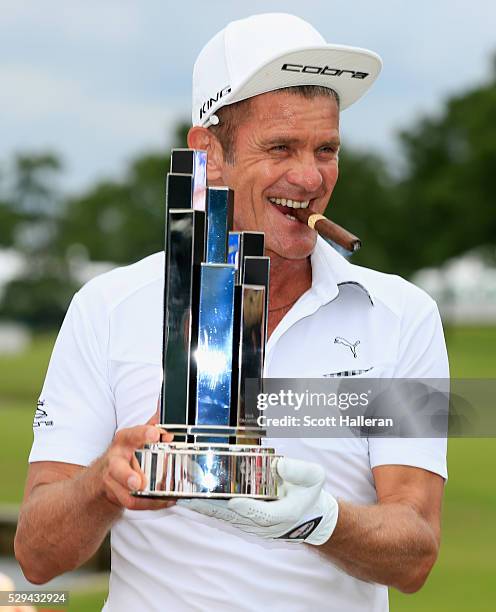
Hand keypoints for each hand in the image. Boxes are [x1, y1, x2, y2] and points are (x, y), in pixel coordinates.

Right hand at [100, 407, 174, 510]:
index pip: (133, 435)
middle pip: (117, 469)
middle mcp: (115, 459)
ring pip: (124, 492)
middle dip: (127, 476)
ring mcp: (113, 480)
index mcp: (125, 440)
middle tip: (138, 482)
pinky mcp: (117, 495)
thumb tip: (165, 404)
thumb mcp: (138, 434)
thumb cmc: (126, 450)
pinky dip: (150, 504)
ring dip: (141, 497)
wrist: (104, 475)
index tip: (155, 435)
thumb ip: (153, 422)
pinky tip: (165, 500)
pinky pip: (133, 503)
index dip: (144, 435)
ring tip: (158, 497)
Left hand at [179, 457, 337, 544]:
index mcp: (284, 513)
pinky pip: (221, 515)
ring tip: (185, 495)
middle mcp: (264, 523)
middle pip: (236, 516)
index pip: (264, 513)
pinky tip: (189, 500)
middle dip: (215, 505)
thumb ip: (300, 471)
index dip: (249, 508)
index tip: (234, 501)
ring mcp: (252, 524)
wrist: (308, 515)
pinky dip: (205, 508)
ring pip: (225, 517)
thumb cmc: (309, 492)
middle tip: (195, 494)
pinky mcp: (243, 521)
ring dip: (205, 507)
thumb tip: (280, 465)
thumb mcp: (314, 477)